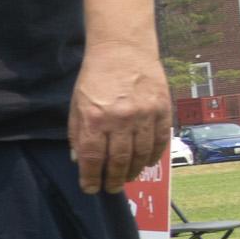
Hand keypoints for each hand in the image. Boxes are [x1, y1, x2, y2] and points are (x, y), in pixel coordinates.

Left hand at [70, 37, 170, 196]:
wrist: (123, 50)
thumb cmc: (95, 78)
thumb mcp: (76, 105)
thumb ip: (77, 134)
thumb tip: (80, 161)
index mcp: (94, 118)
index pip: (93, 158)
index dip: (91, 178)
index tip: (90, 189)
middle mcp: (120, 119)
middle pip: (119, 160)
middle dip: (114, 179)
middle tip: (111, 188)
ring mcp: (144, 115)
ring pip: (142, 154)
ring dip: (134, 171)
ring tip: (127, 178)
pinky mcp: (163, 109)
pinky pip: (160, 141)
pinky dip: (153, 156)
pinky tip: (146, 163)